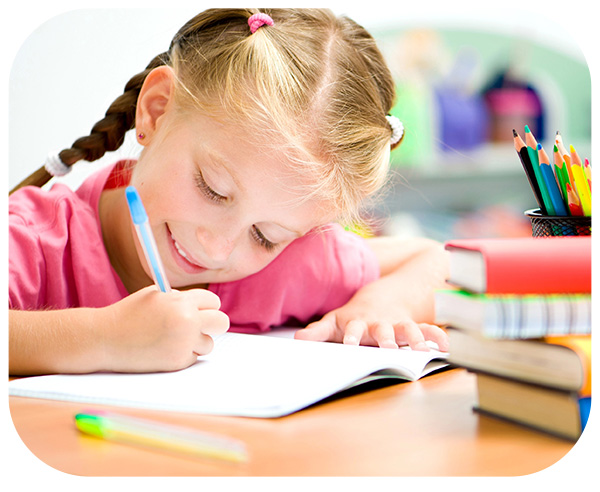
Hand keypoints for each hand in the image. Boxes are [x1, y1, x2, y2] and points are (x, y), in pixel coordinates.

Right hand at [101, 286, 228, 371]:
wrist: (105, 338)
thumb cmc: (129, 314)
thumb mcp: (155, 295)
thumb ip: (180, 298)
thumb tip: (203, 305)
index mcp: (182, 301)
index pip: (213, 302)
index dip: (205, 306)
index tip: (199, 310)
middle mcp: (187, 322)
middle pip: (222, 322)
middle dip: (213, 324)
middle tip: (199, 326)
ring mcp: (183, 343)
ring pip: (208, 343)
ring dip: (196, 342)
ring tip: (172, 338)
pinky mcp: (177, 362)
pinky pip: (193, 358)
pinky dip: (182, 354)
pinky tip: (162, 349)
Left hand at [294, 303, 448, 351]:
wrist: (381, 297)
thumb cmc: (352, 317)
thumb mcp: (333, 323)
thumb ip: (317, 332)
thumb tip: (298, 340)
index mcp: (358, 324)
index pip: (353, 330)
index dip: (352, 338)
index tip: (351, 346)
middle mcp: (379, 325)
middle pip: (383, 331)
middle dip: (386, 339)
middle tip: (389, 349)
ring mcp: (397, 326)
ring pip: (408, 330)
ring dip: (414, 338)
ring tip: (422, 349)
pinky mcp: (412, 328)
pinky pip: (428, 331)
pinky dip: (437, 337)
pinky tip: (447, 346)